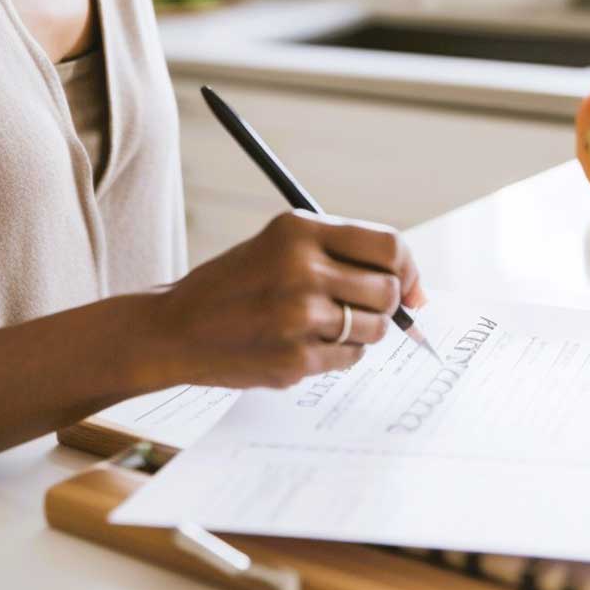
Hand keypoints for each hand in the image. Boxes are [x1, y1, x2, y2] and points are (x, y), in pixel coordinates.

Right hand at [154, 211, 426, 389]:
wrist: (175, 328)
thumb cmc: (237, 285)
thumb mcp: (279, 246)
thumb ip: (341, 255)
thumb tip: (414, 291)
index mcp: (299, 230)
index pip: (388, 244)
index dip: (408, 268)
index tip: (410, 286)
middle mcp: (301, 268)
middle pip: (388, 289)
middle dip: (385, 305)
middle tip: (358, 309)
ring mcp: (298, 316)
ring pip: (374, 328)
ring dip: (361, 332)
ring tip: (323, 326)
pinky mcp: (295, 358)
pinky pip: (349, 358)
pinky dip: (337, 355)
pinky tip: (302, 344)